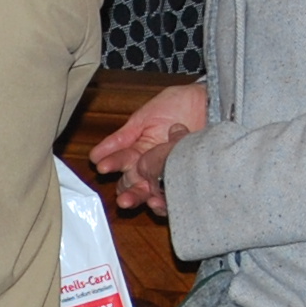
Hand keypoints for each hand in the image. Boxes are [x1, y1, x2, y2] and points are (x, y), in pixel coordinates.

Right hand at [89, 83, 207, 217]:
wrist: (209, 103)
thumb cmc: (178, 105)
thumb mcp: (145, 117)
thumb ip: (123, 136)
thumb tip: (96, 153)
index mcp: (139, 150)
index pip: (121, 161)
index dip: (112, 164)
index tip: (103, 166)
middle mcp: (152, 166)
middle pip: (133, 184)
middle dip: (126, 192)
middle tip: (122, 198)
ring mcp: (168, 174)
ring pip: (150, 194)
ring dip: (141, 200)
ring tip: (135, 203)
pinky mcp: (186, 181)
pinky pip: (173, 197)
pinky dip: (164, 203)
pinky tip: (157, 202)